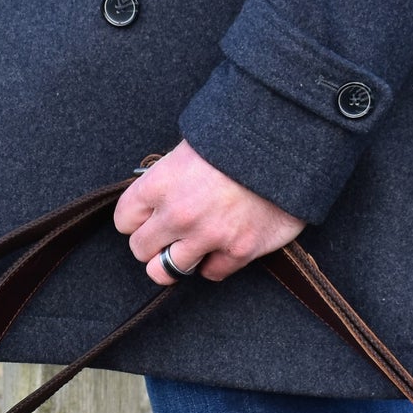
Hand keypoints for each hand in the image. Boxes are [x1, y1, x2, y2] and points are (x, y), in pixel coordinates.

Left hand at [113, 139, 305, 285]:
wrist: (288, 143)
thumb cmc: (238, 139)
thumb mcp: (191, 146)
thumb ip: (167, 176)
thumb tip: (153, 200)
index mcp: (160, 184)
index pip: (124, 220)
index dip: (136, 219)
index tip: (148, 216)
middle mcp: (178, 214)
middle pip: (140, 250)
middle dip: (153, 242)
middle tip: (170, 232)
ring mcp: (208, 235)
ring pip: (166, 271)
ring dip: (177, 259)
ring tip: (192, 244)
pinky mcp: (238, 250)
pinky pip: (210, 273)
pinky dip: (214, 263)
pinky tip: (221, 244)